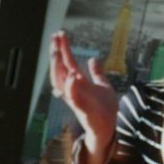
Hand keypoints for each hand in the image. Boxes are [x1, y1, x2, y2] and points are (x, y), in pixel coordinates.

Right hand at [49, 31, 119, 163]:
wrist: (109, 128)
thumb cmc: (104, 110)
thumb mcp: (103, 86)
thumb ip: (97, 74)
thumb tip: (93, 59)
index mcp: (78, 83)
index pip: (67, 63)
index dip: (63, 49)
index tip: (59, 34)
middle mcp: (74, 90)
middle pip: (60, 70)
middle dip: (56, 54)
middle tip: (55, 38)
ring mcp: (76, 100)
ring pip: (61, 83)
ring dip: (59, 67)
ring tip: (58, 52)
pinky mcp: (83, 110)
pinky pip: (74, 98)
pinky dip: (71, 87)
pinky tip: (73, 75)